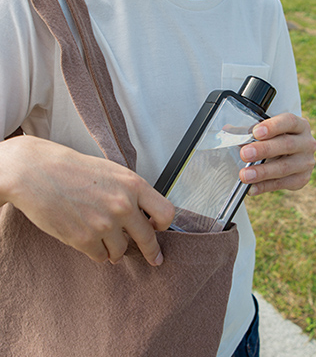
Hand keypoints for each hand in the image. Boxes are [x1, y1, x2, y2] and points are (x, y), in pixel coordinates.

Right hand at [0, 136, 174, 265]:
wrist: (37, 172)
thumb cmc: (73, 169)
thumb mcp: (112, 172)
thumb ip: (131, 192)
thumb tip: (143, 214)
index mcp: (133, 185)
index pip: (166, 212)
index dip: (163, 224)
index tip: (158, 230)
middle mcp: (123, 205)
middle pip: (148, 238)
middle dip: (151, 252)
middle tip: (154, 258)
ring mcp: (104, 224)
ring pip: (121, 251)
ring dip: (115, 249)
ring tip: (104, 238)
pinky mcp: (84, 239)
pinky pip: (100, 256)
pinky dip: (96, 251)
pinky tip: (88, 239)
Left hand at [239, 113, 315, 195]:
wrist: (290, 157)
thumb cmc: (275, 140)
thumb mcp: (265, 132)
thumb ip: (247, 131)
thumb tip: (227, 130)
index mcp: (299, 125)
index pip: (289, 122)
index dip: (273, 126)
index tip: (256, 132)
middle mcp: (306, 143)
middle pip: (286, 145)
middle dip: (263, 150)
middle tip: (245, 154)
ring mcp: (306, 162)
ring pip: (284, 167)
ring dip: (262, 172)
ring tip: (245, 175)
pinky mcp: (301, 179)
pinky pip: (282, 184)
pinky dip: (265, 187)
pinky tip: (251, 188)